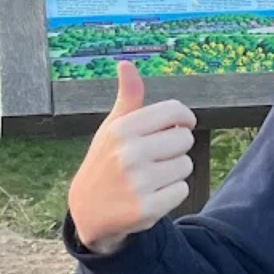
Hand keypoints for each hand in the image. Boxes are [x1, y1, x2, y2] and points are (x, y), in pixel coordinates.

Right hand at [68, 60, 196, 254]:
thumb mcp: (113, 127)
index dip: (184, 118)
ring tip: (150, 177)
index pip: (175, 110)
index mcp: (122, 129)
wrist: (87, 210)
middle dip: (175, 148)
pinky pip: (182, 190)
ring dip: (173, 172)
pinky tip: (150, 195)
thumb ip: (128, 97)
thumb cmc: (107, 160)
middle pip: (185, 139)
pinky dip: (171, 194)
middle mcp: (129, 154)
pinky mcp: (146, 208)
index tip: (179, 126)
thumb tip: (126, 63)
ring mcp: (138, 182)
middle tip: (154, 158)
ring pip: (186, 165)